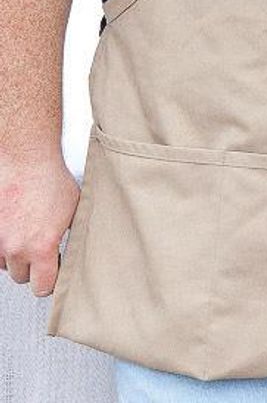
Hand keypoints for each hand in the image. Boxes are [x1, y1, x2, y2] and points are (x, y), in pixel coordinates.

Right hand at [0, 153, 79, 296]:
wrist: (25, 158)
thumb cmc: (49, 178)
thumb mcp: (74, 209)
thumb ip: (73, 236)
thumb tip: (79, 250)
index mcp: (41, 248)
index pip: (43, 287)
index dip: (51, 281)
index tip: (55, 272)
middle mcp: (16, 248)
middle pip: (22, 277)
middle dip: (33, 266)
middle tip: (42, 250)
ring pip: (5, 263)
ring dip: (16, 255)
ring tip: (28, 234)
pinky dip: (3, 244)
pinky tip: (15, 229)